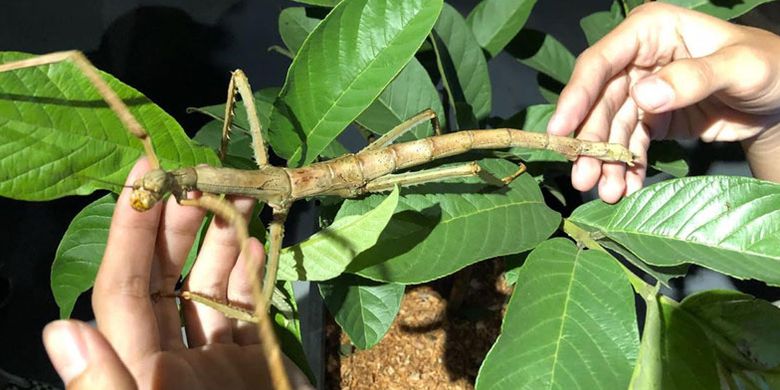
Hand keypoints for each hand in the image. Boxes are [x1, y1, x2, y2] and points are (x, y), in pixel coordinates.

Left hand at [42, 158, 310, 388]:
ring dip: (222, 237)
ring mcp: (216, 360)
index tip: (145, 174)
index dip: (130, 229)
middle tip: (200, 172)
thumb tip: (61, 331)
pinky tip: (257, 241)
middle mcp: (172, 359)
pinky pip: (247, 308)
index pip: (124, 287)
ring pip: (209, 284)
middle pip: (165, 276)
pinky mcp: (255, 364)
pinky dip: (252, 271)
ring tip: (238, 194)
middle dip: (179, 221)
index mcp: (140, 371)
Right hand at [548, 2, 779, 202]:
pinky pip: (629, 145)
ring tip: (607, 193)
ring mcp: (642, 90)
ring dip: (605, 163)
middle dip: (590, 143)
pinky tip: (625, 189)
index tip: (561, 130)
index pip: (601, 62)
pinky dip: (626, 169)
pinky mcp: (650, 118)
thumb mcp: (741, 67)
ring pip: (609, 129)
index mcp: (652, 31)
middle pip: (599, 102)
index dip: (577, 96)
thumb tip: (643, 96)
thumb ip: (694, 78)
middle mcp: (638, 59)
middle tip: (583, 178)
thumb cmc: (770, 68)